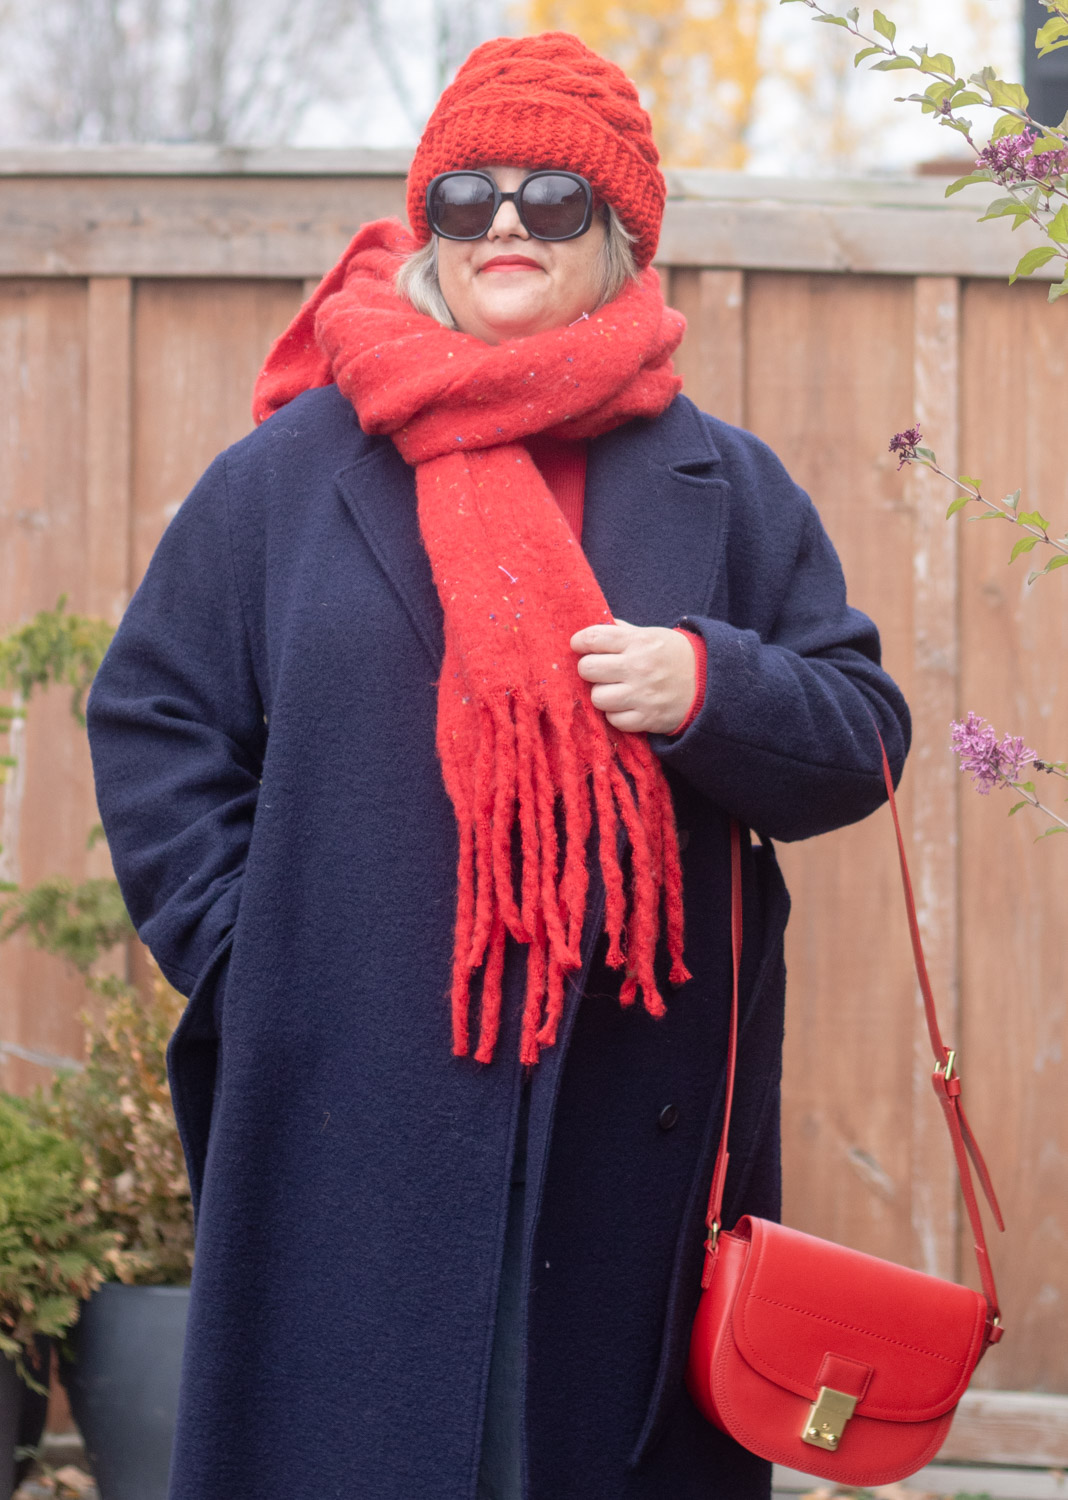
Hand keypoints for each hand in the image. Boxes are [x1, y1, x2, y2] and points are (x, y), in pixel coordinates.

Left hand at [570, 619, 696, 734]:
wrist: (710, 683)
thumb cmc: (675, 656)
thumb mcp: (652, 635)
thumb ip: (622, 632)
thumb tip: (593, 625)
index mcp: (638, 642)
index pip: (594, 638)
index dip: (580, 642)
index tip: (580, 646)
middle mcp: (638, 667)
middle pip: (587, 669)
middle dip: (589, 669)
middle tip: (600, 670)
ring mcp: (642, 695)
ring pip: (597, 697)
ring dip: (602, 694)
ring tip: (614, 690)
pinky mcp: (647, 718)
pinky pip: (614, 720)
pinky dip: (616, 714)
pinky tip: (626, 706)